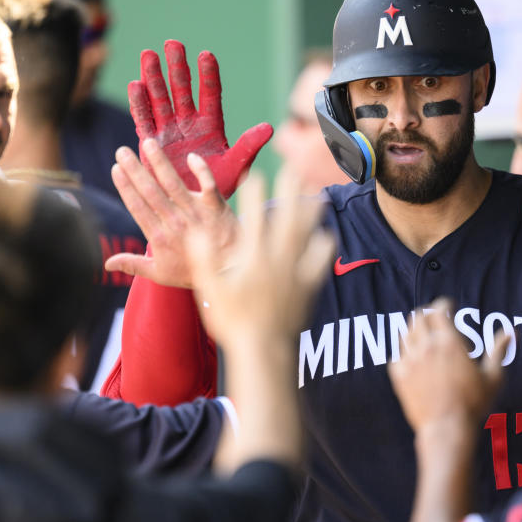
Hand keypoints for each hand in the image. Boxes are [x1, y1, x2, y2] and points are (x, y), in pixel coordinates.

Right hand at [105, 138, 239, 287]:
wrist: (231, 274)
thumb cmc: (194, 273)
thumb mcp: (160, 273)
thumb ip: (133, 264)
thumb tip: (106, 263)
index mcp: (159, 237)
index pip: (138, 207)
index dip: (126, 188)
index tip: (116, 169)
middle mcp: (175, 222)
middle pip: (151, 192)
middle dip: (135, 170)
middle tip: (122, 151)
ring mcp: (196, 213)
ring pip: (174, 184)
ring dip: (160, 162)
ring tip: (148, 144)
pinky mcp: (216, 207)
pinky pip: (208, 185)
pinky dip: (202, 171)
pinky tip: (191, 157)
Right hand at [129, 40, 272, 197]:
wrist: (195, 207)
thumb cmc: (219, 186)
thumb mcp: (236, 166)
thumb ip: (249, 146)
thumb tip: (269, 127)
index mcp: (211, 125)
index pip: (211, 95)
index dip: (209, 76)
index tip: (206, 55)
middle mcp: (189, 123)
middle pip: (182, 90)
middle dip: (177, 67)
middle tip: (172, 44)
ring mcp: (169, 131)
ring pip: (160, 99)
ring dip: (153, 78)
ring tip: (148, 55)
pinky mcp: (151, 142)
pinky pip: (144, 119)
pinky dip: (140, 104)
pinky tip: (135, 85)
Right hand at [184, 170, 335, 346]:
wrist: (264, 351)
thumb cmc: (233, 322)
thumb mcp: (210, 290)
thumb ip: (203, 259)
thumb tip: (195, 232)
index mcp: (252, 258)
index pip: (253, 218)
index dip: (254, 195)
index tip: (256, 175)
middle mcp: (277, 261)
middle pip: (287, 218)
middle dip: (290, 192)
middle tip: (295, 169)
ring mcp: (295, 273)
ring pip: (307, 236)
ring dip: (312, 213)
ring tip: (318, 195)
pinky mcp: (308, 287)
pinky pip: (320, 263)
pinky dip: (323, 248)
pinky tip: (327, 236)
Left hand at [389, 299, 508, 431]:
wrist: (447, 429)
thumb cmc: (474, 404)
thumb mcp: (493, 376)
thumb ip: (498, 350)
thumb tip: (510, 331)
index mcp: (449, 342)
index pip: (439, 309)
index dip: (444, 304)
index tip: (449, 306)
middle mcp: (427, 347)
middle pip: (418, 317)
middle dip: (427, 314)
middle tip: (435, 320)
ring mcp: (410, 361)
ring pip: (405, 333)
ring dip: (415, 331)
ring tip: (424, 338)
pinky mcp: (399, 377)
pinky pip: (396, 356)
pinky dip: (404, 353)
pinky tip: (412, 360)